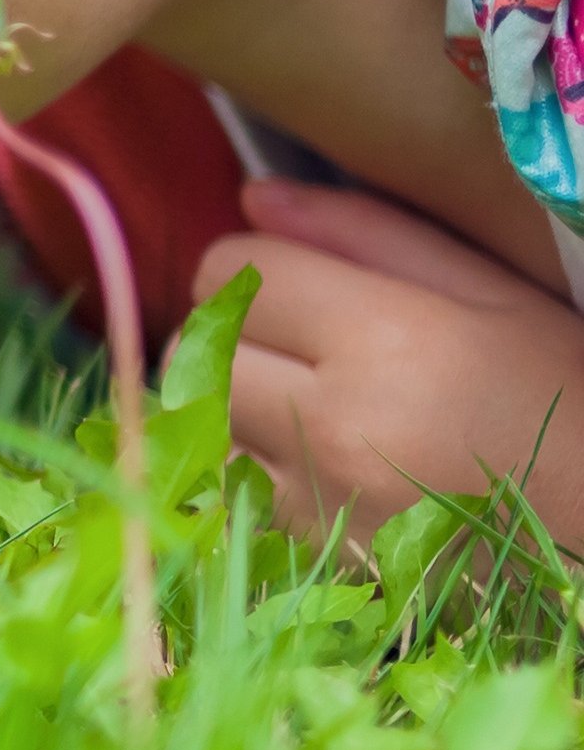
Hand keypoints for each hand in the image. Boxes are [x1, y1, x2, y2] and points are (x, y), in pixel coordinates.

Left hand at [199, 177, 583, 546]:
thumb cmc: (567, 398)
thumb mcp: (495, 294)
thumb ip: (368, 234)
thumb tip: (254, 196)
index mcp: (387, 338)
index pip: (233, 270)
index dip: (259, 265)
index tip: (302, 282)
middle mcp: (338, 420)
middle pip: (201, 346)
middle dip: (238, 331)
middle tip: (303, 343)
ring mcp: (320, 496)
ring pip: (204, 420)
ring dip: (236, 402)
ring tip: (313, 402)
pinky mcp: (316, 553)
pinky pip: (232, 488)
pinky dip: (255, 466)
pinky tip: (321, 460)